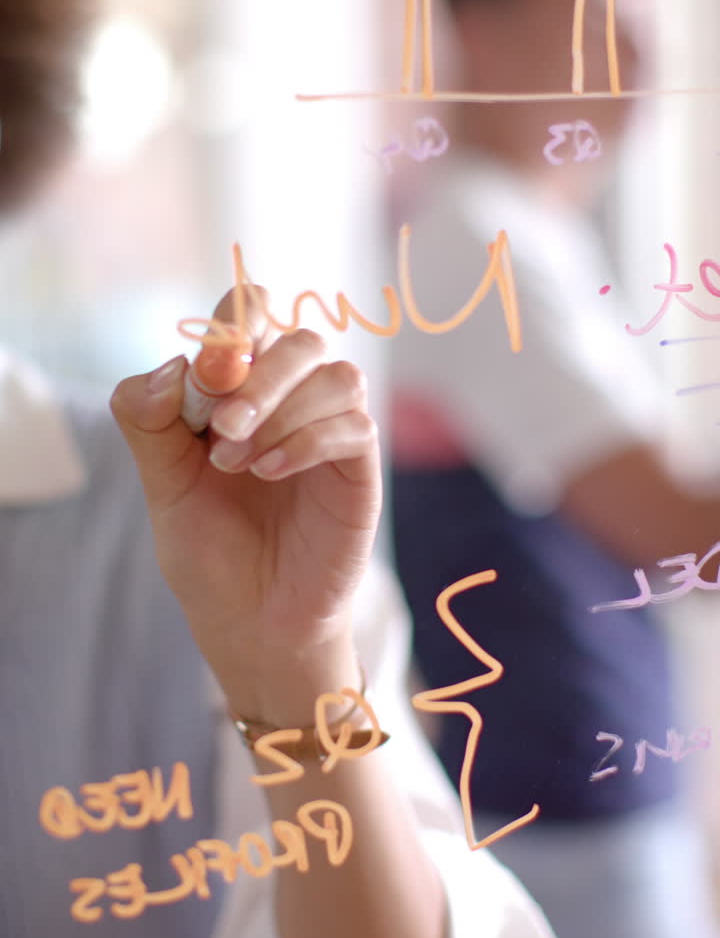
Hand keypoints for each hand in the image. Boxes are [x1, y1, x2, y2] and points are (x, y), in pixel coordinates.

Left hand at [110, 286, 381, 722]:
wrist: (250, 622)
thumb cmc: (210, 550)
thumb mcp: (163, 486)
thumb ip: (150, 424)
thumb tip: (170, 367)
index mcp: (243, 389)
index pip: (252, 314)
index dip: (233, 325)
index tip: (202, 377)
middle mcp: (294, 400)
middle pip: (301, 339)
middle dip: (257, 376)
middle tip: (218, 428)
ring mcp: (332, 432)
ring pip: (337, 374)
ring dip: (283, 409)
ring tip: (238, 461)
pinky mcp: (358, 469)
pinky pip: (354, 426)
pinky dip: (306, 441)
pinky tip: (268, 472)